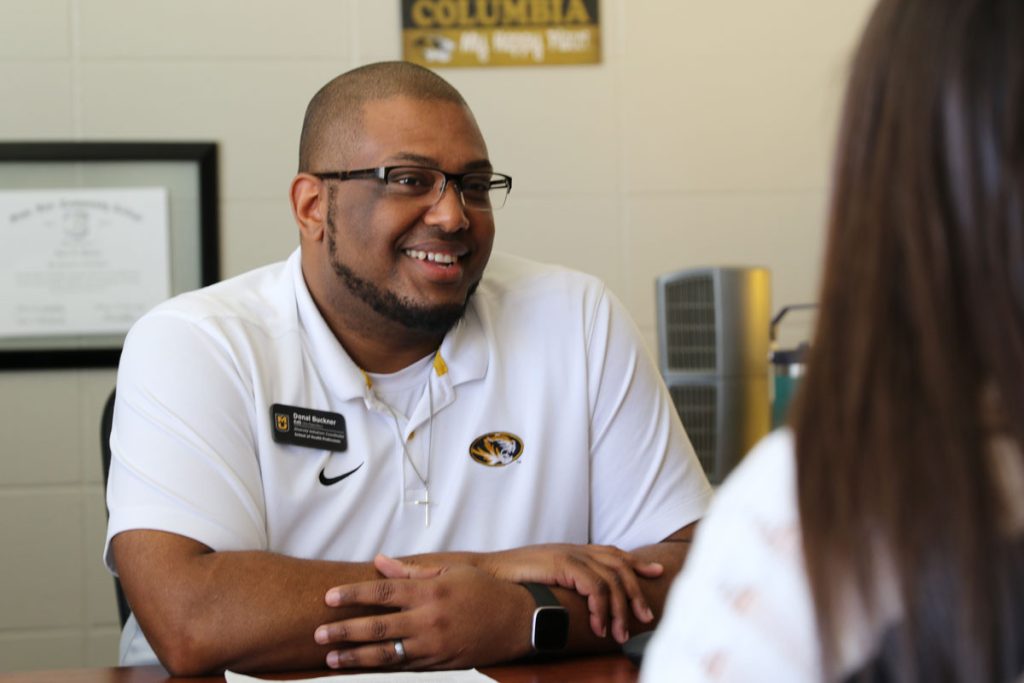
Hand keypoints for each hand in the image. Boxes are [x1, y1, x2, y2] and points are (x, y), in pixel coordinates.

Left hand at [314, 556, 531, 669]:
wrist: (518, 621)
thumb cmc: (484, 591)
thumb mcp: (452, 572)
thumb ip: (412, 570)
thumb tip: (380, 561)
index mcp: (429, 591)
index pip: (383, 590)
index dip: (353, 594)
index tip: (328, 597)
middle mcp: (428, 619)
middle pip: (377, 625)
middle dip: (344, 630)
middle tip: (318, 634)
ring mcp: (433, 644)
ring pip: (386, 653)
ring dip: (355, 656)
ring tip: (331, 658)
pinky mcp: (439, 662)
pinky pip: (404, 665)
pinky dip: (381, 666)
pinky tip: (362, 665)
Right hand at [476, 543, 662, 643]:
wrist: (487, 571)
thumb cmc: (512, 578)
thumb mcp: (546, 576)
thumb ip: (565, 580)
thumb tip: (581, 598)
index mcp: (573, 550)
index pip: (613, 553)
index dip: (636, 562)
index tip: (656, 572)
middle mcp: (576, 549)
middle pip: (619, 565)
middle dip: (636, 592)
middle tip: (646, 616)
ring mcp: (570, 554)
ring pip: (611, 579)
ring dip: (620, 609)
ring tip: (620, 633)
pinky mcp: (563, 564)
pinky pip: (594, 587)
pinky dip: (601, 608)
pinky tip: (599, 625)